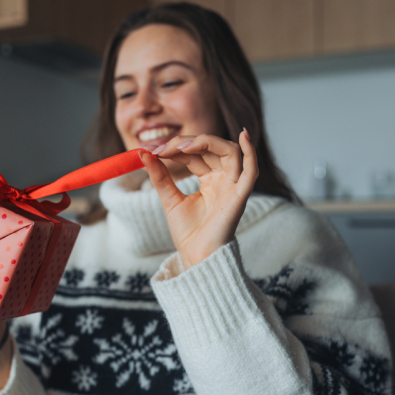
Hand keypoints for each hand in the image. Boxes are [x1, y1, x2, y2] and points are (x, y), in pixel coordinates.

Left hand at [138, 129, 257, 268]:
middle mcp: (224, 179)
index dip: (175, 147)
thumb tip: (143, 153)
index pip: (195, 152)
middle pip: (211, 147)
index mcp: (210, 179)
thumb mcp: (169, 200)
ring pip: (230, 151)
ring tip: (181, 146)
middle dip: (185, 143)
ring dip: (206, 142)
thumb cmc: (188, 234)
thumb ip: (160, 176)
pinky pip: (251, 171)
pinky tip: (243, 136)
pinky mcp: (239, 197)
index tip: (151, 150)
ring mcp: (233, 186)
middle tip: (161, 148)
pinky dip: (251, 152)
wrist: (196, 258)